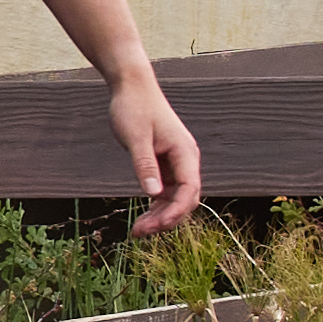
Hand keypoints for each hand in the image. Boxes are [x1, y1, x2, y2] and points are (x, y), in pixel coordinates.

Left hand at [106, 66, 205, 238]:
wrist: (132, 88)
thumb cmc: (134, 108)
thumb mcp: (135, 138)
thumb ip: (145, 164)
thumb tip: (154, 194)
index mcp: (185, 153)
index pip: (190, 189)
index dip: (176, 211)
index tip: (157, 226)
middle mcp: (186, 160)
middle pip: (185, 198)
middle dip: (166, 218)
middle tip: (140, 233)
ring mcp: (177, 163)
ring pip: (176, 197)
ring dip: (160, 215)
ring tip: (138, 231)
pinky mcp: (165, 163)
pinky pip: (166, 191)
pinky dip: (156, 205)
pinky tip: (143, 217)